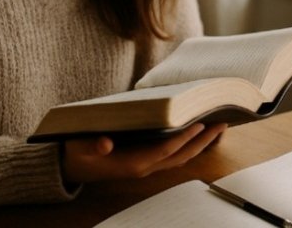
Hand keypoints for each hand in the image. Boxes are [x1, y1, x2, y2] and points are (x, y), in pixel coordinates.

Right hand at [61, 122, 226, 182]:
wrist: (69, 167)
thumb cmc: (76, 152)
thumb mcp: (79, 146)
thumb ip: (91, 145)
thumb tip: (104, 142)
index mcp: (133, 163)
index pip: (166, 150)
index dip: (184, 138)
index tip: (201, 123)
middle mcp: (144, 167)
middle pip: (180, 156)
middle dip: (203, 141)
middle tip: (222, 123)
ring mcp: (146, 167)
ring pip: (180, 157)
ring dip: (200, 144)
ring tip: (217, 126)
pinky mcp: (145, 162)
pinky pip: (173, 155)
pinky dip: (188, 144)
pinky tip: (197, 131)